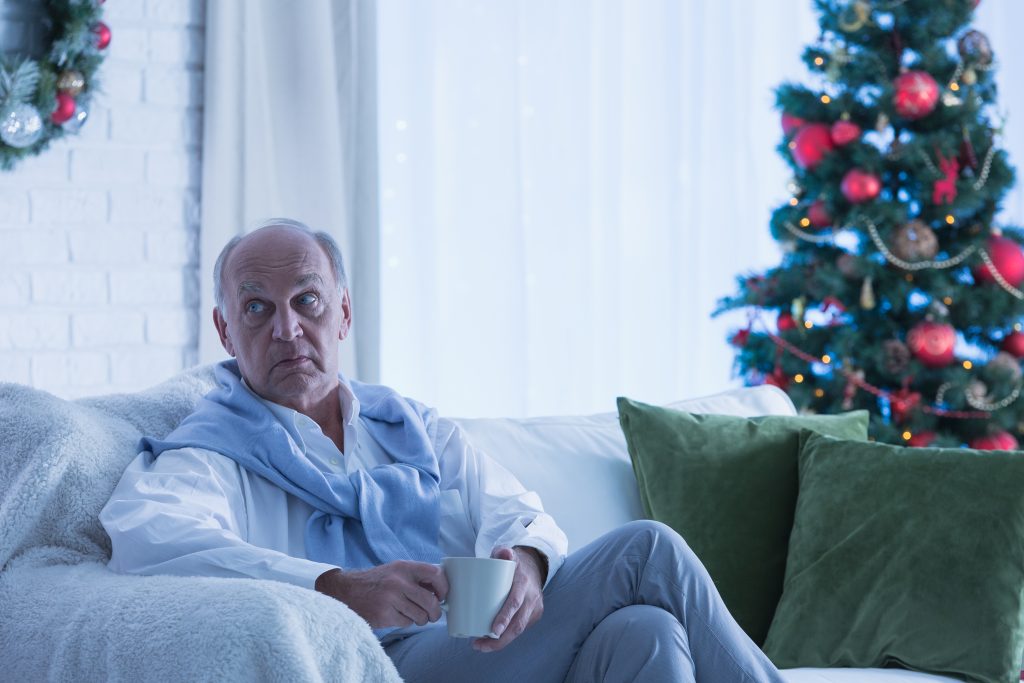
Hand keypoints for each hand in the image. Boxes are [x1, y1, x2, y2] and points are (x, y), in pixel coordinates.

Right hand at [315, 561, 447, 629]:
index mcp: (404, 567)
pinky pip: (407, 623)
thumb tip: (440, 590)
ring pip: (421, 616)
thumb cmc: (377, 581)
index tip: (442, 596)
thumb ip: (416, 576)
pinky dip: (406, 622)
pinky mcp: (384, 615)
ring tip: (413, 615)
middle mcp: (398, 581)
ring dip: (421, 619)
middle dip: (436, 612)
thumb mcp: (396, 570)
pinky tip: (397, 615)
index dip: (444, 587)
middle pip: (430, 601)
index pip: (435, 574)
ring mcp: (390, 599)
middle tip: (433, 615)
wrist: (347, 591)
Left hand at [473, 546, 545, 652]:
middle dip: (500, 640)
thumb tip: (503, 553)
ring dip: (500, 642)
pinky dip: (506, 637)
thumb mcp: (507, 553)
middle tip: (479, 645)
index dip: (505, 618)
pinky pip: (520, 629)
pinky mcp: (534, 615)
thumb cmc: (512, 562)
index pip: (515, 603)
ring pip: (519, 630)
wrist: (533, 566)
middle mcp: (532, 597)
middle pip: (518, 624)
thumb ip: (502, 552)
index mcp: (524, 582)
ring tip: (480, 646)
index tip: (493, 631)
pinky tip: (491, 641)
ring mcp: (534, 608)